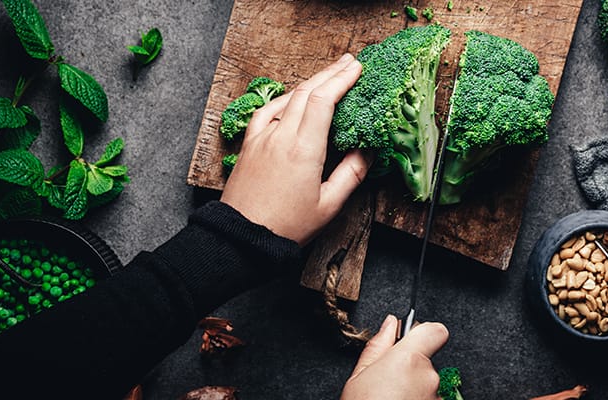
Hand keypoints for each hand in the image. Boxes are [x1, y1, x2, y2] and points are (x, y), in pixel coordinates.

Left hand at [220, 54, 367, 244]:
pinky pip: (266, 111)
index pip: (323, 101)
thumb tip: (366, 152)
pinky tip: (291, 99)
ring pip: (286, 98)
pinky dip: (283, 99)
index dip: (341, 79)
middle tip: (349, 62)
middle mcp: (280, 137)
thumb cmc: (285, 227)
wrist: (241, 238)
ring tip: (327, 76)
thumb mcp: (328, 205)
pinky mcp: (249, 145)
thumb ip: (351, 174)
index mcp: (303, 150)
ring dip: (309, 82)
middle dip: (330, 72)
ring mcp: (261, 138)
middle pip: (306, 91)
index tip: (357, 68)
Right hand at [340, 315, 448, 399]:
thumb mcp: (359, 376)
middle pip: (428, 363)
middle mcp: (429, 378)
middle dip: (412, 371)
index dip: (424, 334)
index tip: (413, 342)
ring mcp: (437, 399)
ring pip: (430, 387)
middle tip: (389, 386)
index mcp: (409, 359)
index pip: (435, 332)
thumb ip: (379, 346)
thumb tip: (390, 324)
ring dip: (416, 393)